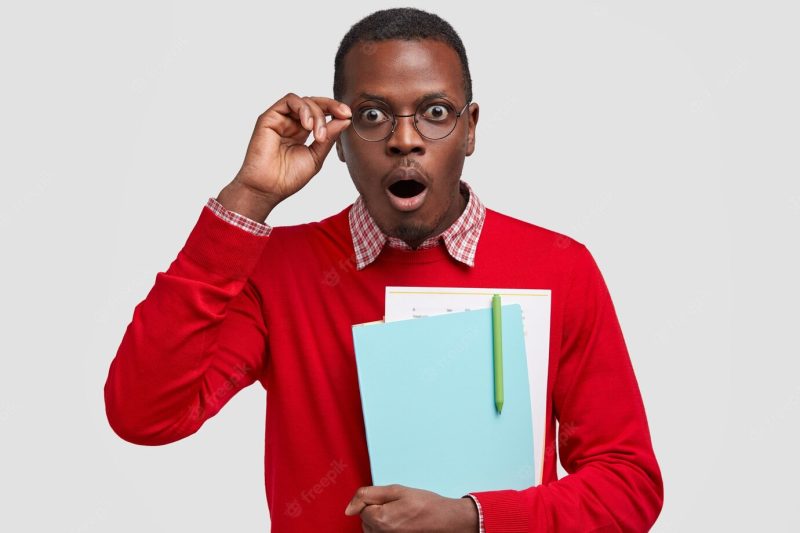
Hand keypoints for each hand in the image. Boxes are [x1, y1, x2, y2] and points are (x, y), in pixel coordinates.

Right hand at [222, 93, 351, 215]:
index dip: (335, 110)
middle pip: (314, 103)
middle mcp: (291, 123)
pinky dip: (302, 108)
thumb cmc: (289, 178)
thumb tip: (345, 119)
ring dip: (317, 113)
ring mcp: (280, 119)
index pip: (320, 113)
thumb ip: (329, 137)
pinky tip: (308, 125)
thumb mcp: (316, 156)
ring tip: (319, 134)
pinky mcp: (269, 117)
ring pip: (304, 101)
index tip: (348, 115)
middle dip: (331, 106)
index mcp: (302, 132)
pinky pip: (289, 101)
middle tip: (344, 114)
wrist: (269, 188)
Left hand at [344, 484, 478, 532]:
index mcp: (380, 519)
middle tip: (398, 506)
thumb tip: (348, 508)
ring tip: (401, 515)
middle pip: (366, 521)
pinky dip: (386, 529)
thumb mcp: (397, 490)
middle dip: (376, 511)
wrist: (446, 521)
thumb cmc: (426, 505)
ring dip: (381, 521)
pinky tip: (401, 524)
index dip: (375, 500)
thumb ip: (368, 495)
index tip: (391, 499)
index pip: (362, 507)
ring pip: (372, 530)